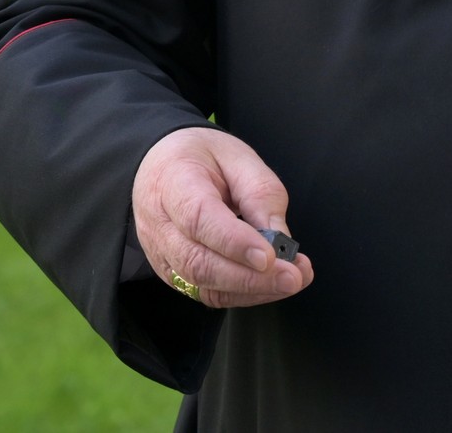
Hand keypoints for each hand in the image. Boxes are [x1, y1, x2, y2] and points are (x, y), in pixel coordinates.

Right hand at [132, 126, 315, 309]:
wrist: (162, 164)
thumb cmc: (201, 157)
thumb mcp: (237, 156)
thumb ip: (260, 194)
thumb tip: (280, 240)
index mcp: (172, 182)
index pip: (198, 218)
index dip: (234, 241)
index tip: (269, 255)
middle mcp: (159, 224)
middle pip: (198, 262)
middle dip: (249, 277)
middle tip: (292, 277)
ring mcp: (161, 253)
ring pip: (202, 285)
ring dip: (251, 289)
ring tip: (290, 281)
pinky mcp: (171, 273)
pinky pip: (206, 293)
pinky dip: (242, 294)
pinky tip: (270, 285)